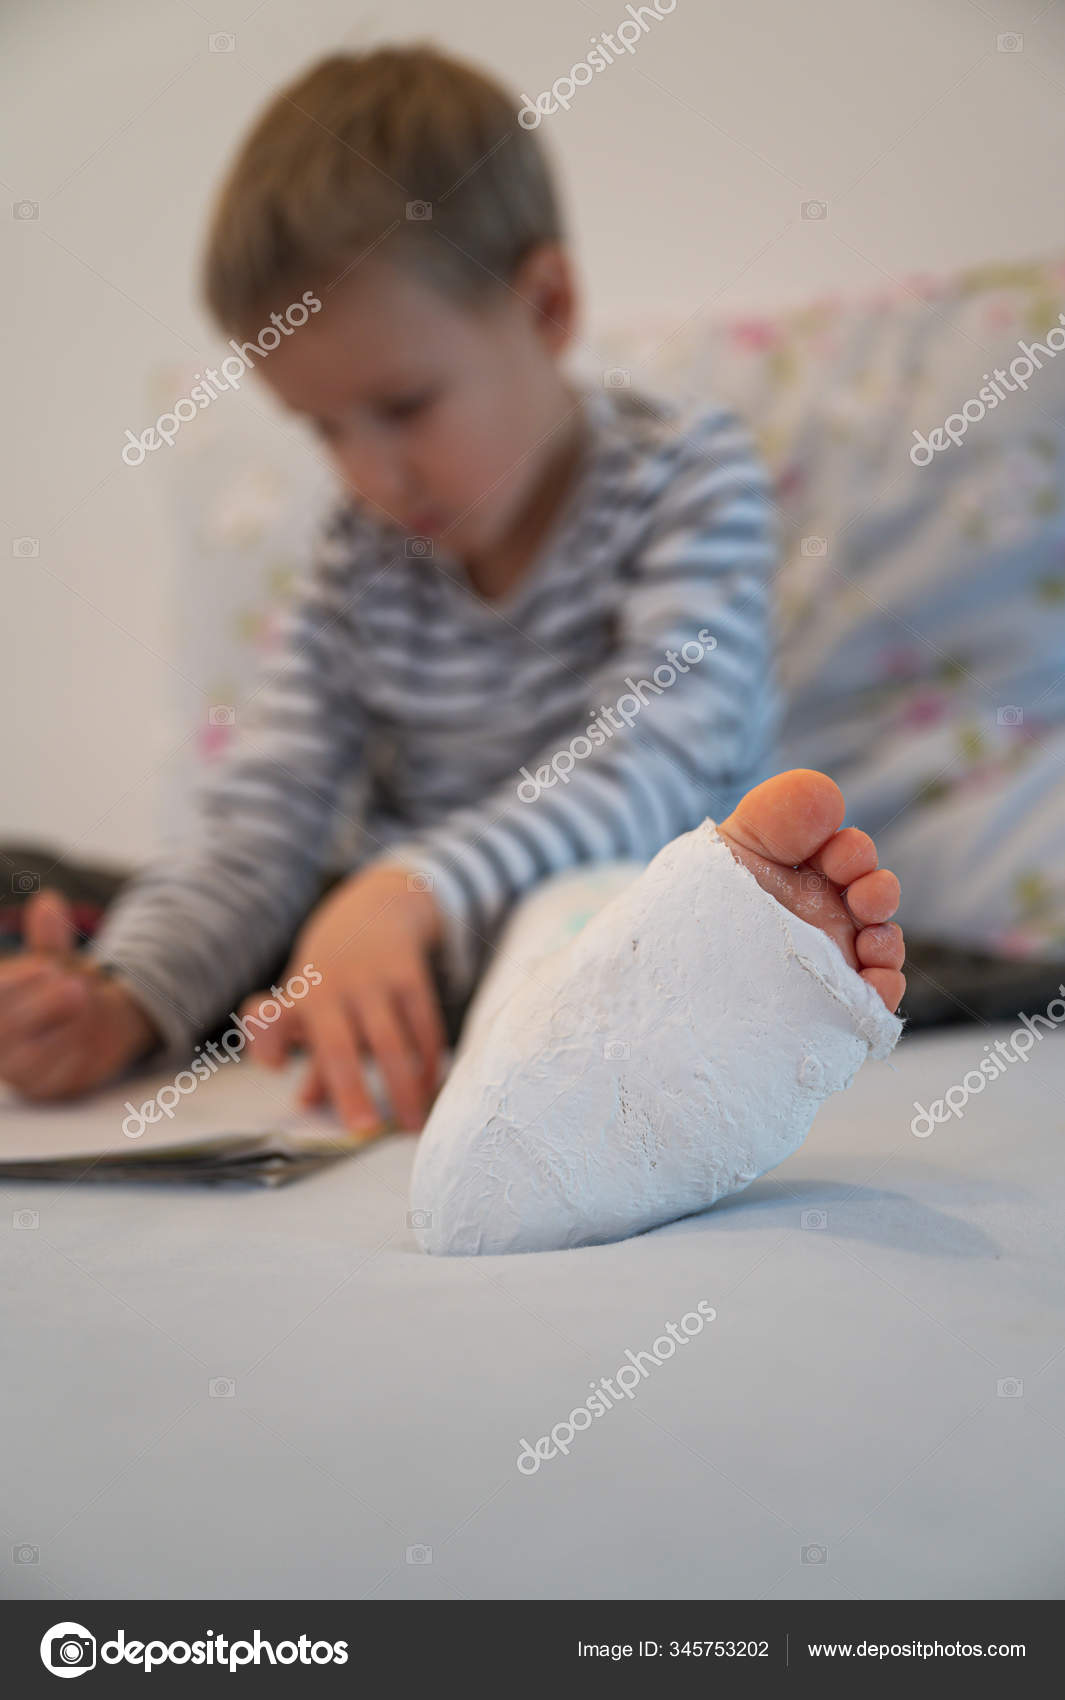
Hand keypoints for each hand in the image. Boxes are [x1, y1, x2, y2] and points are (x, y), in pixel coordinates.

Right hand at [0, 890, 159, 1099]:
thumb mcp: (57, 959)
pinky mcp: (43, 1090)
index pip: (0, 994)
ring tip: (87, 1000)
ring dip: (66, 1026)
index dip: (18, 981)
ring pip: (32, 1058)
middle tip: (75, 985)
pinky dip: (77, 1053)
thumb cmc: (62, 989)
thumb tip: (48, 902)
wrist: (95, 1024)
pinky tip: (87, 1034)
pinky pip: (57, 1080)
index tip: (48, 965)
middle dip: (44, 1004)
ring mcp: (17, 1069)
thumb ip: (50, 937)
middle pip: (8, 1030)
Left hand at [238, 865, 446, 1135]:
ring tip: (412, 1126)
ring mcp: (373, 980)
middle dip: (349, 1089)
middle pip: (338, 1045)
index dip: (268, 1045)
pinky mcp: (410, 976)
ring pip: (390, 1042)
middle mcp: (331, 986)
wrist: (378, 904)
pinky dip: (429, 1061)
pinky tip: (431, 1089)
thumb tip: (307, 1102)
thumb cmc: (333, 966)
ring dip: (403, 1086)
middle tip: (363, 1131)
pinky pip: (424, 1026)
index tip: (277, 1070)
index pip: (270, 1020)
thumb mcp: (307, 995)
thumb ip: (307, 1049)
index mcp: (298, 995)